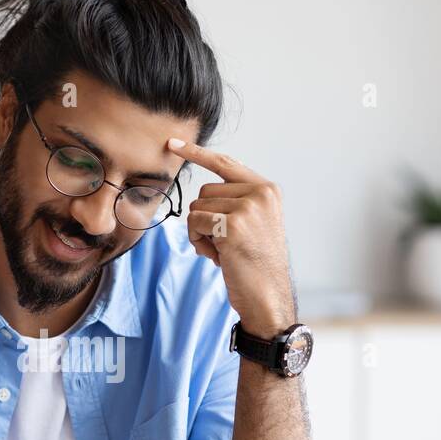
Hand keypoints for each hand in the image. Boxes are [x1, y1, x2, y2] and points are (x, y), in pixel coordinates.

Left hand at [167, 138, 296, 335]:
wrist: (268, 296)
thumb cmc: (255, 265)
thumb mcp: (254, 225)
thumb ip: (236, 203)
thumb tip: (202, 194)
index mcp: (267, 190)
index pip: (226, 162)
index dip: (197, 153)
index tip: (172, 143)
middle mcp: (260, 193)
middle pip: (205, 190)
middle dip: (204, 217)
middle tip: (224, 243)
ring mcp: (248, 208)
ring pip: (197, 207)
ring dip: (200, 232)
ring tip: (223, 251)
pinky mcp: (233, 225)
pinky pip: (194, 222)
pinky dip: (198, 241)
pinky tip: (219, 256)